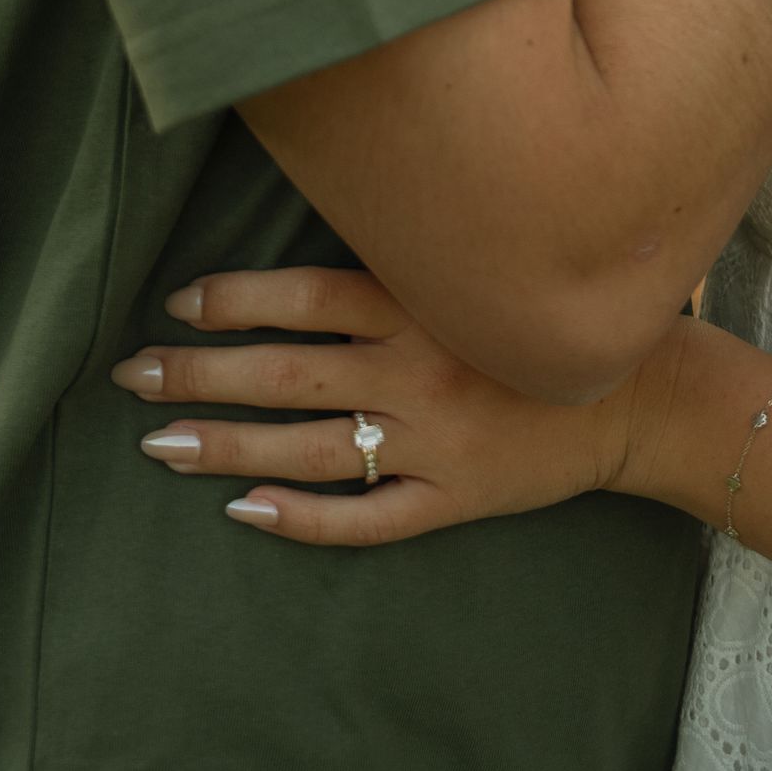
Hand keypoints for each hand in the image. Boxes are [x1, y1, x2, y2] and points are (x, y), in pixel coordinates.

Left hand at [110, 266, 644, 544]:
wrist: (641, 395)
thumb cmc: (547, 318)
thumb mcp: (480, 269)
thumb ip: (408, 259)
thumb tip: (319, 250)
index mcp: (422, 306)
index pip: (306, 297)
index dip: (236, 299)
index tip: (178, 303)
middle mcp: (418, 371)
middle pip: (287, 373)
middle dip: (200, 375)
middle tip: (130, 377)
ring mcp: (431, 443)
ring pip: (307, 450)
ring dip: (225, 448)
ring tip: (157, 445)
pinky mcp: (451, 499)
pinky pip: (364, 520)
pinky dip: (301, 519)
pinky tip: (243, 512)